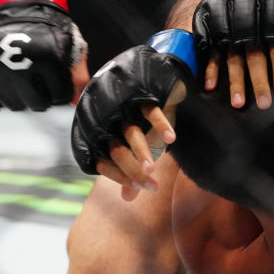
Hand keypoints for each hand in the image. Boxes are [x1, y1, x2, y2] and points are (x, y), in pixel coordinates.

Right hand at [0, 0, 87, 110]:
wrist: (19, 9)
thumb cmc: (48, 31)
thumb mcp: (69, 48)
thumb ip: (78, 76)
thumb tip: (78, 104)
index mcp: (47, 60)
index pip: (60, 98)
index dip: (61, 93)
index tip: (57, 84)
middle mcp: (19, 67)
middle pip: (37, 105)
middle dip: (42, 98)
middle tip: (40, 85)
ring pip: (14, 106)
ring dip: (21, 98)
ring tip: (23, 81)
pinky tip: (5, 85)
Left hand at [71, 40, 193, 198]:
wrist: (142, 74)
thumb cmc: (137, 115)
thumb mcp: (134, 141)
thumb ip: (129, 167)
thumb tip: (127, 199)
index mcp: (102, 133)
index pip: (105, 160)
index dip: (119, 176)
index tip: (137, 189)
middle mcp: (109, 120)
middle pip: (118, 149)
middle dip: (132, 169)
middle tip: (150, 185)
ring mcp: (125, 107)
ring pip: (131, 132)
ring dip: (142, 152)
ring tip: (152, 169)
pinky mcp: (142, 93)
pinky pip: (150, 111)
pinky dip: (160, 125)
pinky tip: (171, 140)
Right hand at [192, 0, 273, 109]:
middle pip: (252, 46)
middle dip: (258, 78)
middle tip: (263, 103)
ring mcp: (225, 2)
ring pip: (229, 46)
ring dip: (233, 76)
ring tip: (239, 103)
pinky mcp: (210, 7)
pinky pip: (208, 39)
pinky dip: (210, 63)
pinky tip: (211, 86)